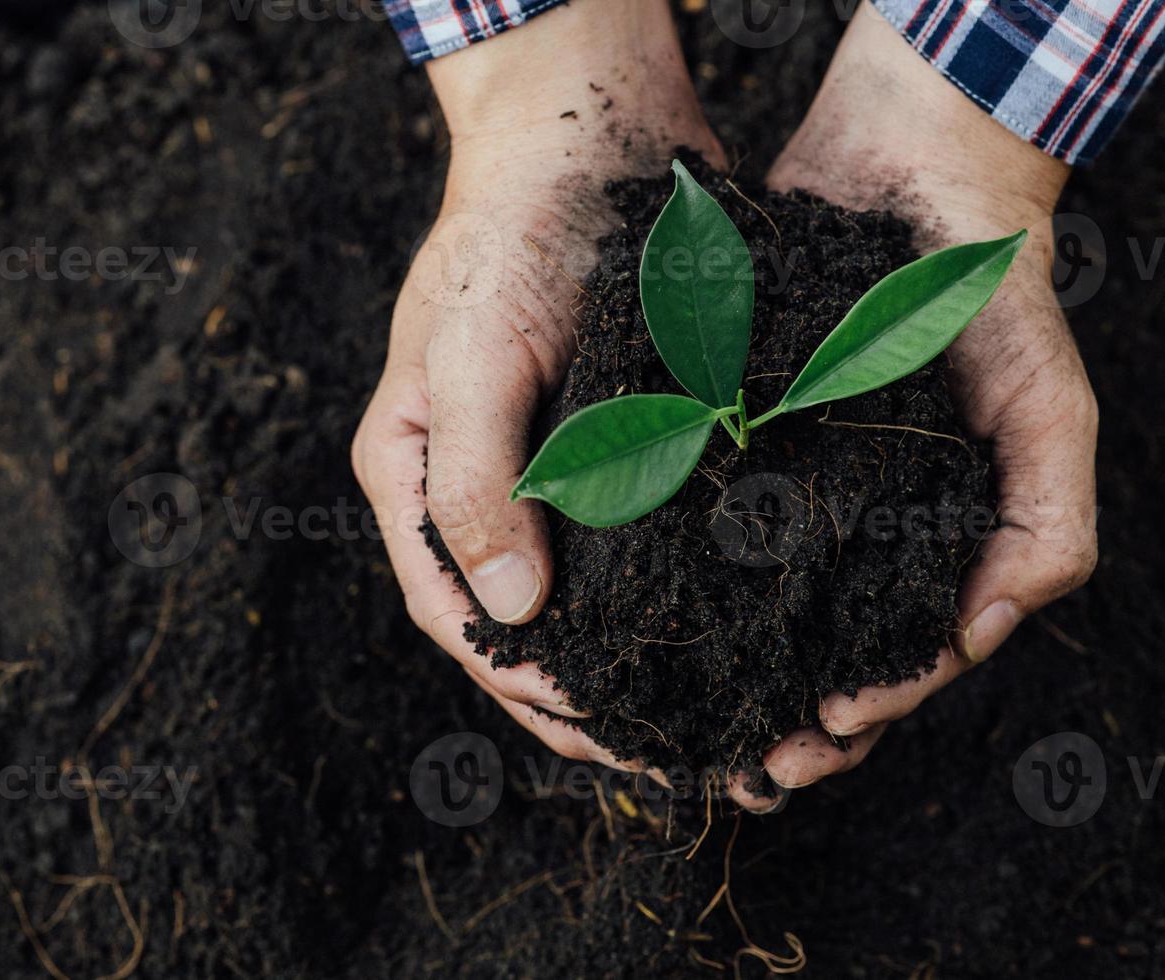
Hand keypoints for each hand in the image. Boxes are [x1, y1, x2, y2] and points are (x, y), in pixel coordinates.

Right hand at [350, 2, 725, 778]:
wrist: (585, 122)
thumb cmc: (508, 233)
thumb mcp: (473, 357)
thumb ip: (480, 485)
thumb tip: (510, 616)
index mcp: (415, 475)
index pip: (457, 618)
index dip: (527, 691)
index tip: (612, 736)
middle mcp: (479, 484)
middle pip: (525, 626)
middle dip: (596, 700)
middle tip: (685, 753)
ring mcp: (549, 461)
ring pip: (591, 594)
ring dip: (648, 659)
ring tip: (723, 714)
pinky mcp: (619, 433)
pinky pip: (645, 536)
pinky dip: (687, 588)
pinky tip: (749, 623)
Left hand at [735, 5, 1099, 807]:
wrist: (905, 168)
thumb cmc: (990, 295)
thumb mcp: (1049, 408)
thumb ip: (1047, 524)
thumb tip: (982, 634)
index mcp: (925, 544)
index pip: (897, 661)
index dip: (863, 711)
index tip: (816, 737)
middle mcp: (847, 530)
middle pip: (808, 656)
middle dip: (775, 720)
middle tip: (737, 764)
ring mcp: (777, 488)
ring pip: (738, 610)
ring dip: (710, 672)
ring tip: (670, 717)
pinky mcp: (709, 438)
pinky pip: (680, 522)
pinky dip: (661, 573)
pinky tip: (624, 610)